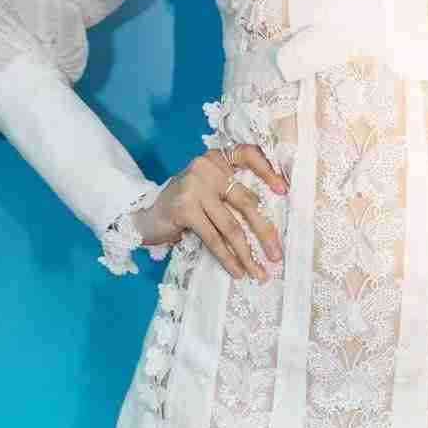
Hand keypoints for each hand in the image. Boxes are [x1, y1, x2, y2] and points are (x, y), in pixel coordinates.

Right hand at [133, 143, 287, 281]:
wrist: (144, 215)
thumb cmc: (184, 204)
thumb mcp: (208, 189)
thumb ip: (231, 192)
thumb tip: (267, 221)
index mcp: (217, 159)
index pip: (248, 155)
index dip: (268, 171)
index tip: (284, 192)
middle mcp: (207, 167)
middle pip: (246, 201)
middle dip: (264, 232)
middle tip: (276, 255)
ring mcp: (195, 187)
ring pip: (231, 226)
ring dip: (247, 253)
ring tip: (259, 272)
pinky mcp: (185, 208)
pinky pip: (214, 238)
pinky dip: (228, 258)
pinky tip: (237, 271)